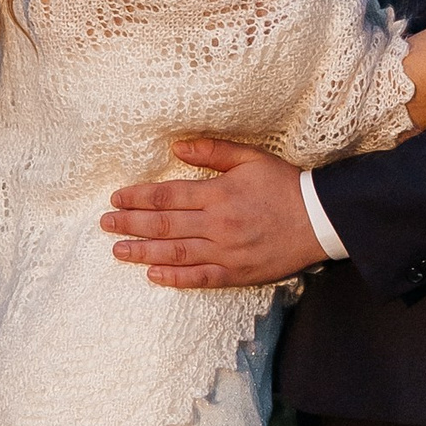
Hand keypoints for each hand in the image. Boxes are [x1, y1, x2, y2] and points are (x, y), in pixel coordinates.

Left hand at [105, 140, 326, 287]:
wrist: (320, 219)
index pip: (167, 196)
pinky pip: (200, 278)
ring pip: (175, 253)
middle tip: (105, 224)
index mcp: (219, 193)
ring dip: (143, 252)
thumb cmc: (285, 185)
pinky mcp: (237, 272)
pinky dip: (175, 279)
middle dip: (130, 224)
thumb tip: (176, 147)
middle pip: (164, 225)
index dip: (138, 198)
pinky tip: (153, 275)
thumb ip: (212, 150)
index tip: (116, 198)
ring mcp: (226, 251)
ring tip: (118, 250)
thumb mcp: (251, 157)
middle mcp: (218, 224)